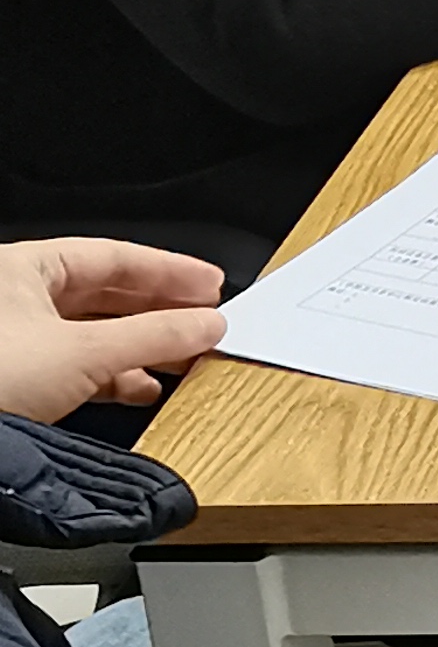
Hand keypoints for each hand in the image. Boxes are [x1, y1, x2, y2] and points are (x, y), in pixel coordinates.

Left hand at [0, 235, 224, 417]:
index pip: (112, 256)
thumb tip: (205, 323)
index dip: (168, 270)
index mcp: (24, 268)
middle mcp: (17, 298)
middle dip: (159, 312)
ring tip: (185, 357)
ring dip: (140, 348)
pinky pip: (77, 368)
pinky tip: (142, 389)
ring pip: (93, 335)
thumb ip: (153, 335)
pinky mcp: (18, 381)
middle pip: (104, 295)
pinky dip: (113, 378)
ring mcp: (17, 341)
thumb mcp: (84, 353)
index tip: (209, 285)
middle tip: (204, 320)